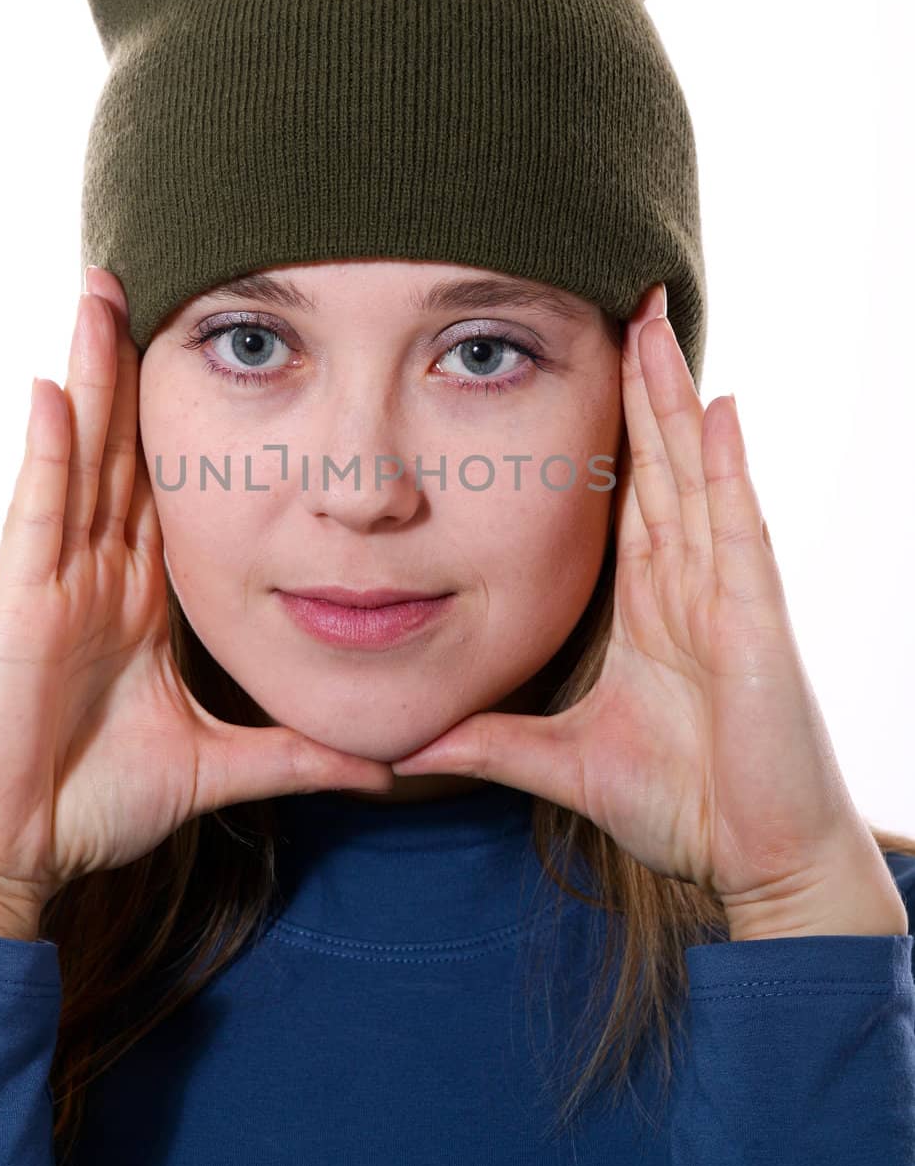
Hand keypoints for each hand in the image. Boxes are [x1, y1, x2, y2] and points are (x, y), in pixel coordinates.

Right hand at [0, 267, 393, 930]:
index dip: (182, 420)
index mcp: (139, 597)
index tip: (210, 354)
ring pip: (80, 459)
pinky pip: (38, 513)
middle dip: (132, 368)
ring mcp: (56, 580)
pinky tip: (54, 387)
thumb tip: (385, 766)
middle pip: (122, 451)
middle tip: (145, 281)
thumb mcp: (218, 767)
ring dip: (91, 376)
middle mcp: (98, 572)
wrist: (17, 854)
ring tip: (102, 295)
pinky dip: (47, 450)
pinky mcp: (22, 603)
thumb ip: (296, 756)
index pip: (166, 488)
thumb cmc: (94, 804)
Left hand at [393, 283, 896, 929]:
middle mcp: (688, 584)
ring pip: (693, 474)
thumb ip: (491, 743)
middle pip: (658, 462)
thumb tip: (410, 745)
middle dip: (640, 384)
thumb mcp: (562, 762)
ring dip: (673, 398)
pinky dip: (727, 466)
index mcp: (648, 605)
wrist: (755, 861)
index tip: (586, 365)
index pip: (623, 494)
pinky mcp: (754, 617)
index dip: (608, 428)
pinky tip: (717, 407)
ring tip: (656, 323)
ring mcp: (724, 593)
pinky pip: (738, 527)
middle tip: (624, 304)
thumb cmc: (681, 806)